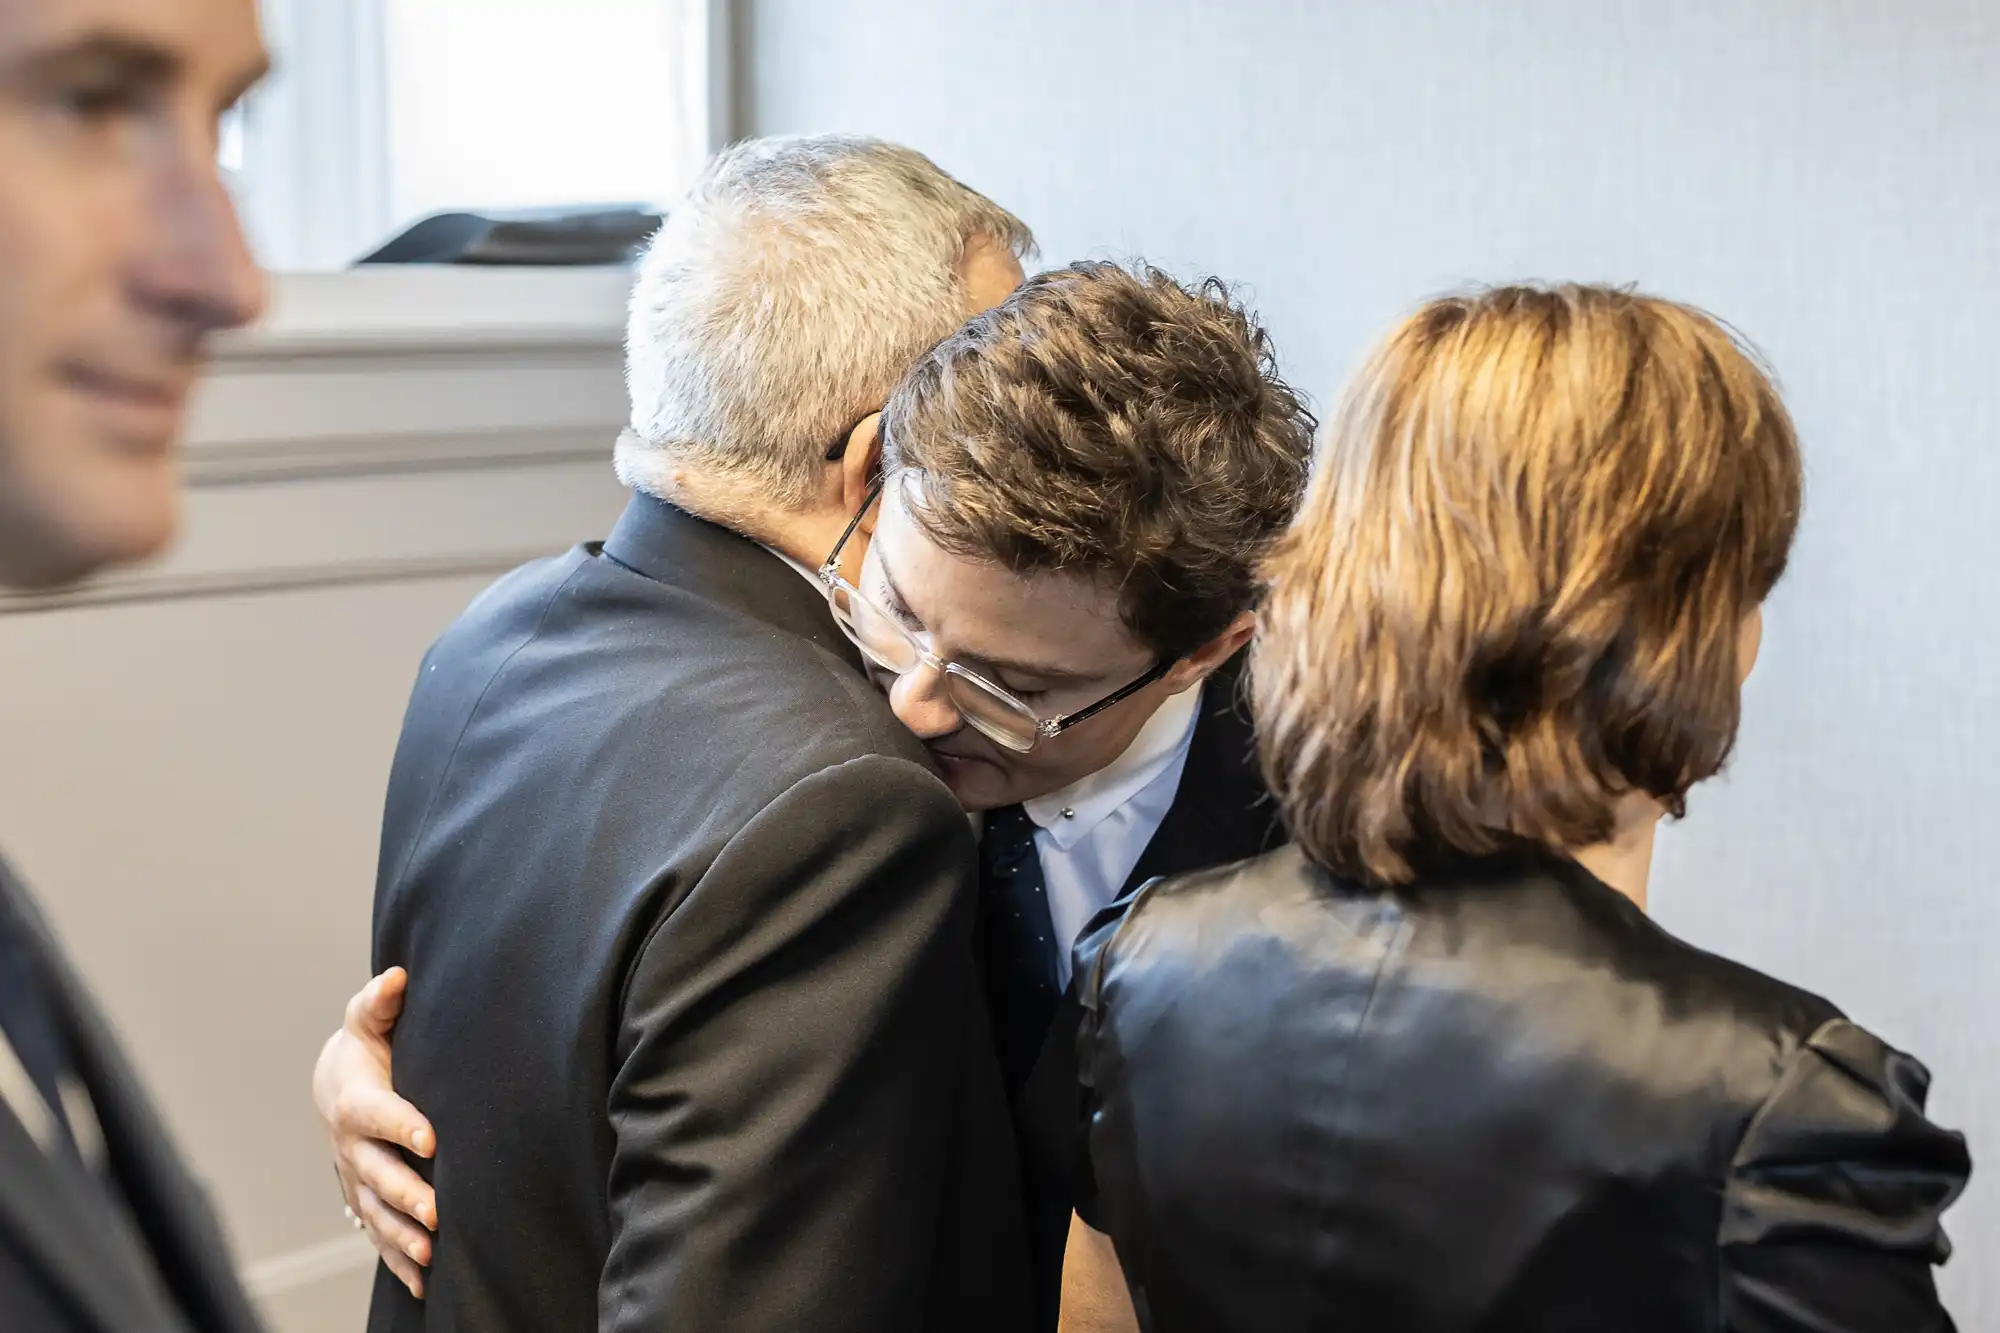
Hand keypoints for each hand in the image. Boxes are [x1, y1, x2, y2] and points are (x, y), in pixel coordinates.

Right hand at [312, 967, 437, 1297]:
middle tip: (437, 1211)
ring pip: (376, 1212)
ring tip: (432, 1252)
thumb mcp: (367, 1022)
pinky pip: (378, 1234)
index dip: (401, 1125)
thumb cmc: (363, 1050)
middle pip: (377, 1174)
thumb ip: (380, 1002)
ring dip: (403, 1235)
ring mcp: (356, 1177)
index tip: (431, 1138)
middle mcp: (352, 1147)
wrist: (335, 1086)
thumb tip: (397, 976)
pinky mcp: (364, 1199)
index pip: (378, 1114)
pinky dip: (399, 1258)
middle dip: (405, 1193)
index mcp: (356, 1101)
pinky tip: (425, 1281)